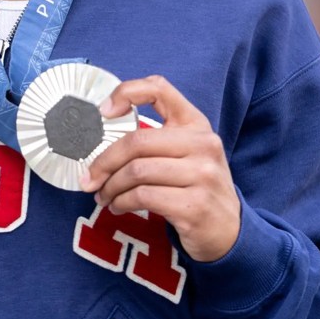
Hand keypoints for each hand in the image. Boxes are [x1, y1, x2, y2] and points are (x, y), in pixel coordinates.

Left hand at [82, 75, 240, 262]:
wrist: (229, 230)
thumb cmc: (195, 186)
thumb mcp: (186, 153)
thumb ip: (154, 139)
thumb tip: (101, 139)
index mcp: (196, 124)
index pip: (159, 89)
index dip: (127, 92)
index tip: (103, 111)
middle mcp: (203, 144)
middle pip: (137, 142)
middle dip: (104, 162)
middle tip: (90, 179)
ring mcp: (202, 175)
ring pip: (137, 172)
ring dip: (111, 187)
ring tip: (104, 197)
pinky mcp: (195, 205)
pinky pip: (143, 197)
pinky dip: (122, 202)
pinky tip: (119, 206)